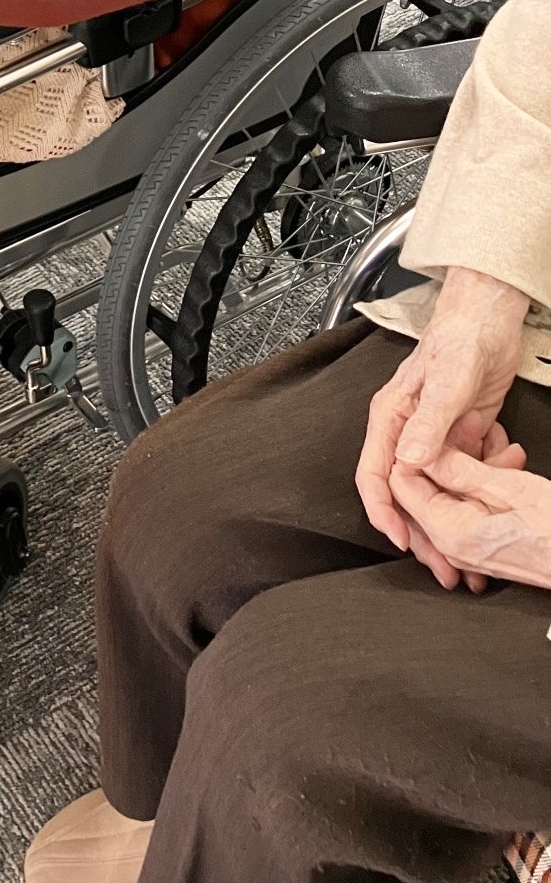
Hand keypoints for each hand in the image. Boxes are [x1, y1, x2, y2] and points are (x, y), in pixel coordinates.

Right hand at [355, 265, 527, 589]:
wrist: (490, 318)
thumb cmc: (459, 337)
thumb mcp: (447, 381)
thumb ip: (428, 422)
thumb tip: (409, 461)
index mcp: (390, 416)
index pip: (375, 473)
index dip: (383, 510)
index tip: (401, 539)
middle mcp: (407, 430)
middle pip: (406, 492)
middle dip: (424, 531)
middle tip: (445, 565)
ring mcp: (435, 435)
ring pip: (438, 490)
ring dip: (458, 515)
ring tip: (478, 548)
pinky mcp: (462, 435)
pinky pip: (468, 472)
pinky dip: (485, 481)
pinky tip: (507, 469)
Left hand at [391, 442, 550, 591]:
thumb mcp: (509, 488)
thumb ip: (458, 470)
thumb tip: (420, 454)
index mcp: (449, 531)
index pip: (402, 483)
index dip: (418, 450)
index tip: (442, 430)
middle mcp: (452, 546)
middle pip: (425, 488)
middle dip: (448, 455)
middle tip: (475, 429)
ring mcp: (467, 550)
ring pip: (449, 495)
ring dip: (472, 467)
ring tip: (502, 448)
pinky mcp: (483, 546)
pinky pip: (468, 509)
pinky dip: (483, 487)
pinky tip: (507, 468)